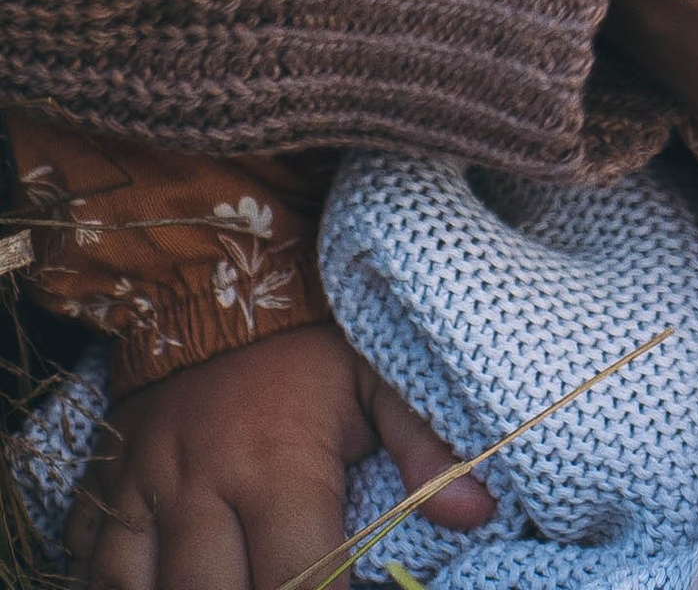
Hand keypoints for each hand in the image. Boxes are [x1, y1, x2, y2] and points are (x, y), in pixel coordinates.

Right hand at [69, 322, 493, 589]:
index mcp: (277, 463)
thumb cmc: (309, 333)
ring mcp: (141, 489)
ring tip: (230, 579)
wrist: (212, 266)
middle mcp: (200, 486)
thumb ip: (426, 445)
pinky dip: (123, 584)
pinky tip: (163, 579)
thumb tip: (478, 512)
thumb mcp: (378, 373)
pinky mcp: (101, 485)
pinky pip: (92, 564)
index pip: (299, 579)